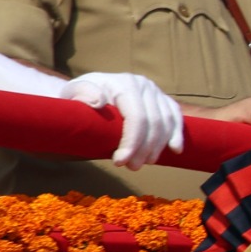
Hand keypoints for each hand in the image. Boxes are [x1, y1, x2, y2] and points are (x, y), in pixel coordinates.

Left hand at [61, 71, 183, 168]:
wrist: (90, 89)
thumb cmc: (80, 96)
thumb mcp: (73, 91)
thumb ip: (82, 93)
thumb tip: (98, 102)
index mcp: (124, 84)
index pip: (137, 118)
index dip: (132, 143)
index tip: (119, 162)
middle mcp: (144, 85)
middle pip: (154, 123)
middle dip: (144, 149)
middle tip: (132, 167)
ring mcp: (156, 91)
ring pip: (166, 123)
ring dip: (158, 147)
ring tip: (145, 162)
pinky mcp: (163, 99)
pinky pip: (176, 117)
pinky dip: (177, 134)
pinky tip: (175, 150)